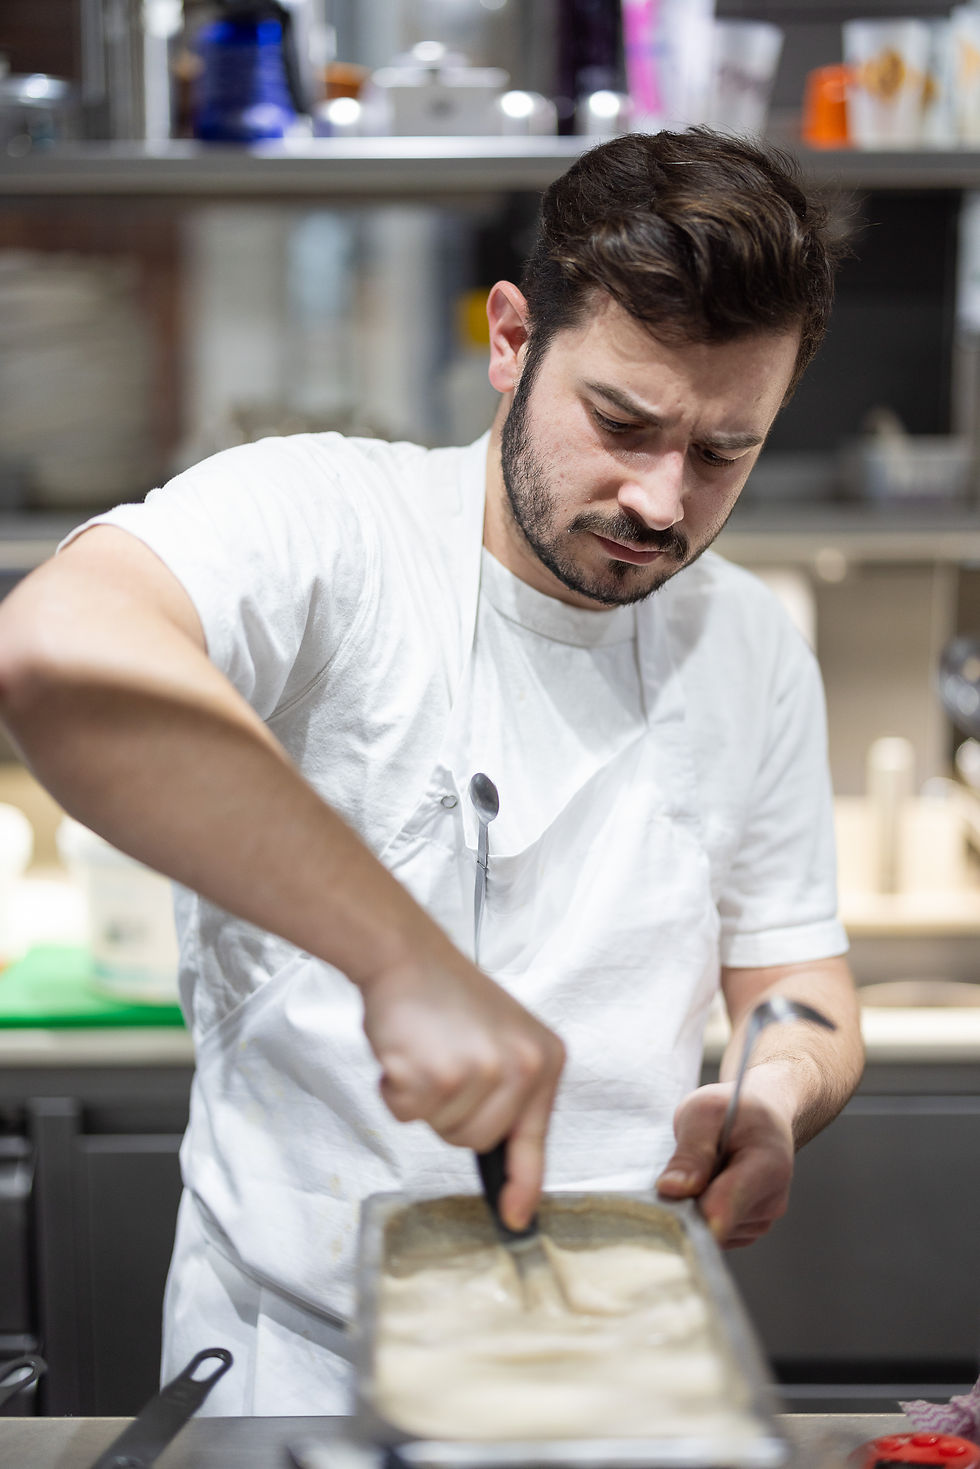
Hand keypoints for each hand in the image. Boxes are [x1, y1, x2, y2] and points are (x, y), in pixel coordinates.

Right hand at [360, 953, 564, 1231]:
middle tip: (442, 1065)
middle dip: (450, 1116)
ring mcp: (481, 1072)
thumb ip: (510, 1093)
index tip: (515, 1217)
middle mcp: (523, 1067)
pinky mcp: (437, 1075)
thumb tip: (507, 1168)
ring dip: (423, 1102)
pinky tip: (405, 1053)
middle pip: (479, 1141)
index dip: (523, 1184)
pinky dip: (395, 1093)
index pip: (535, 1138)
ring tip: (426, 1052)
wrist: (407, 955)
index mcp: (546, 1059)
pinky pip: (408, 1116)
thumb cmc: (447, 996)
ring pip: (445, 1132)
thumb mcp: (503, 1039)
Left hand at [655, 1081, 794, 1247]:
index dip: (692, 1215)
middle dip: (688, 1203)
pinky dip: (702, 1214)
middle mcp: (771, 1201)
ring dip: (695, 1206)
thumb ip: (690, 1153)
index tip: (668, 1204)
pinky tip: (709, 1186)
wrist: (762, 1117)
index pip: (725, 1208)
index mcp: (767, 1167)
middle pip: (712, 1222)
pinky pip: (713, 1234)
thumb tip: (671, 1189)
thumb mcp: (705, 1112)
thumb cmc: (735, 1111)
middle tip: (687, 1167)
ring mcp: (763, 1219)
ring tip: (704, 1171)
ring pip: (709, 1231)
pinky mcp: (750, 1229)